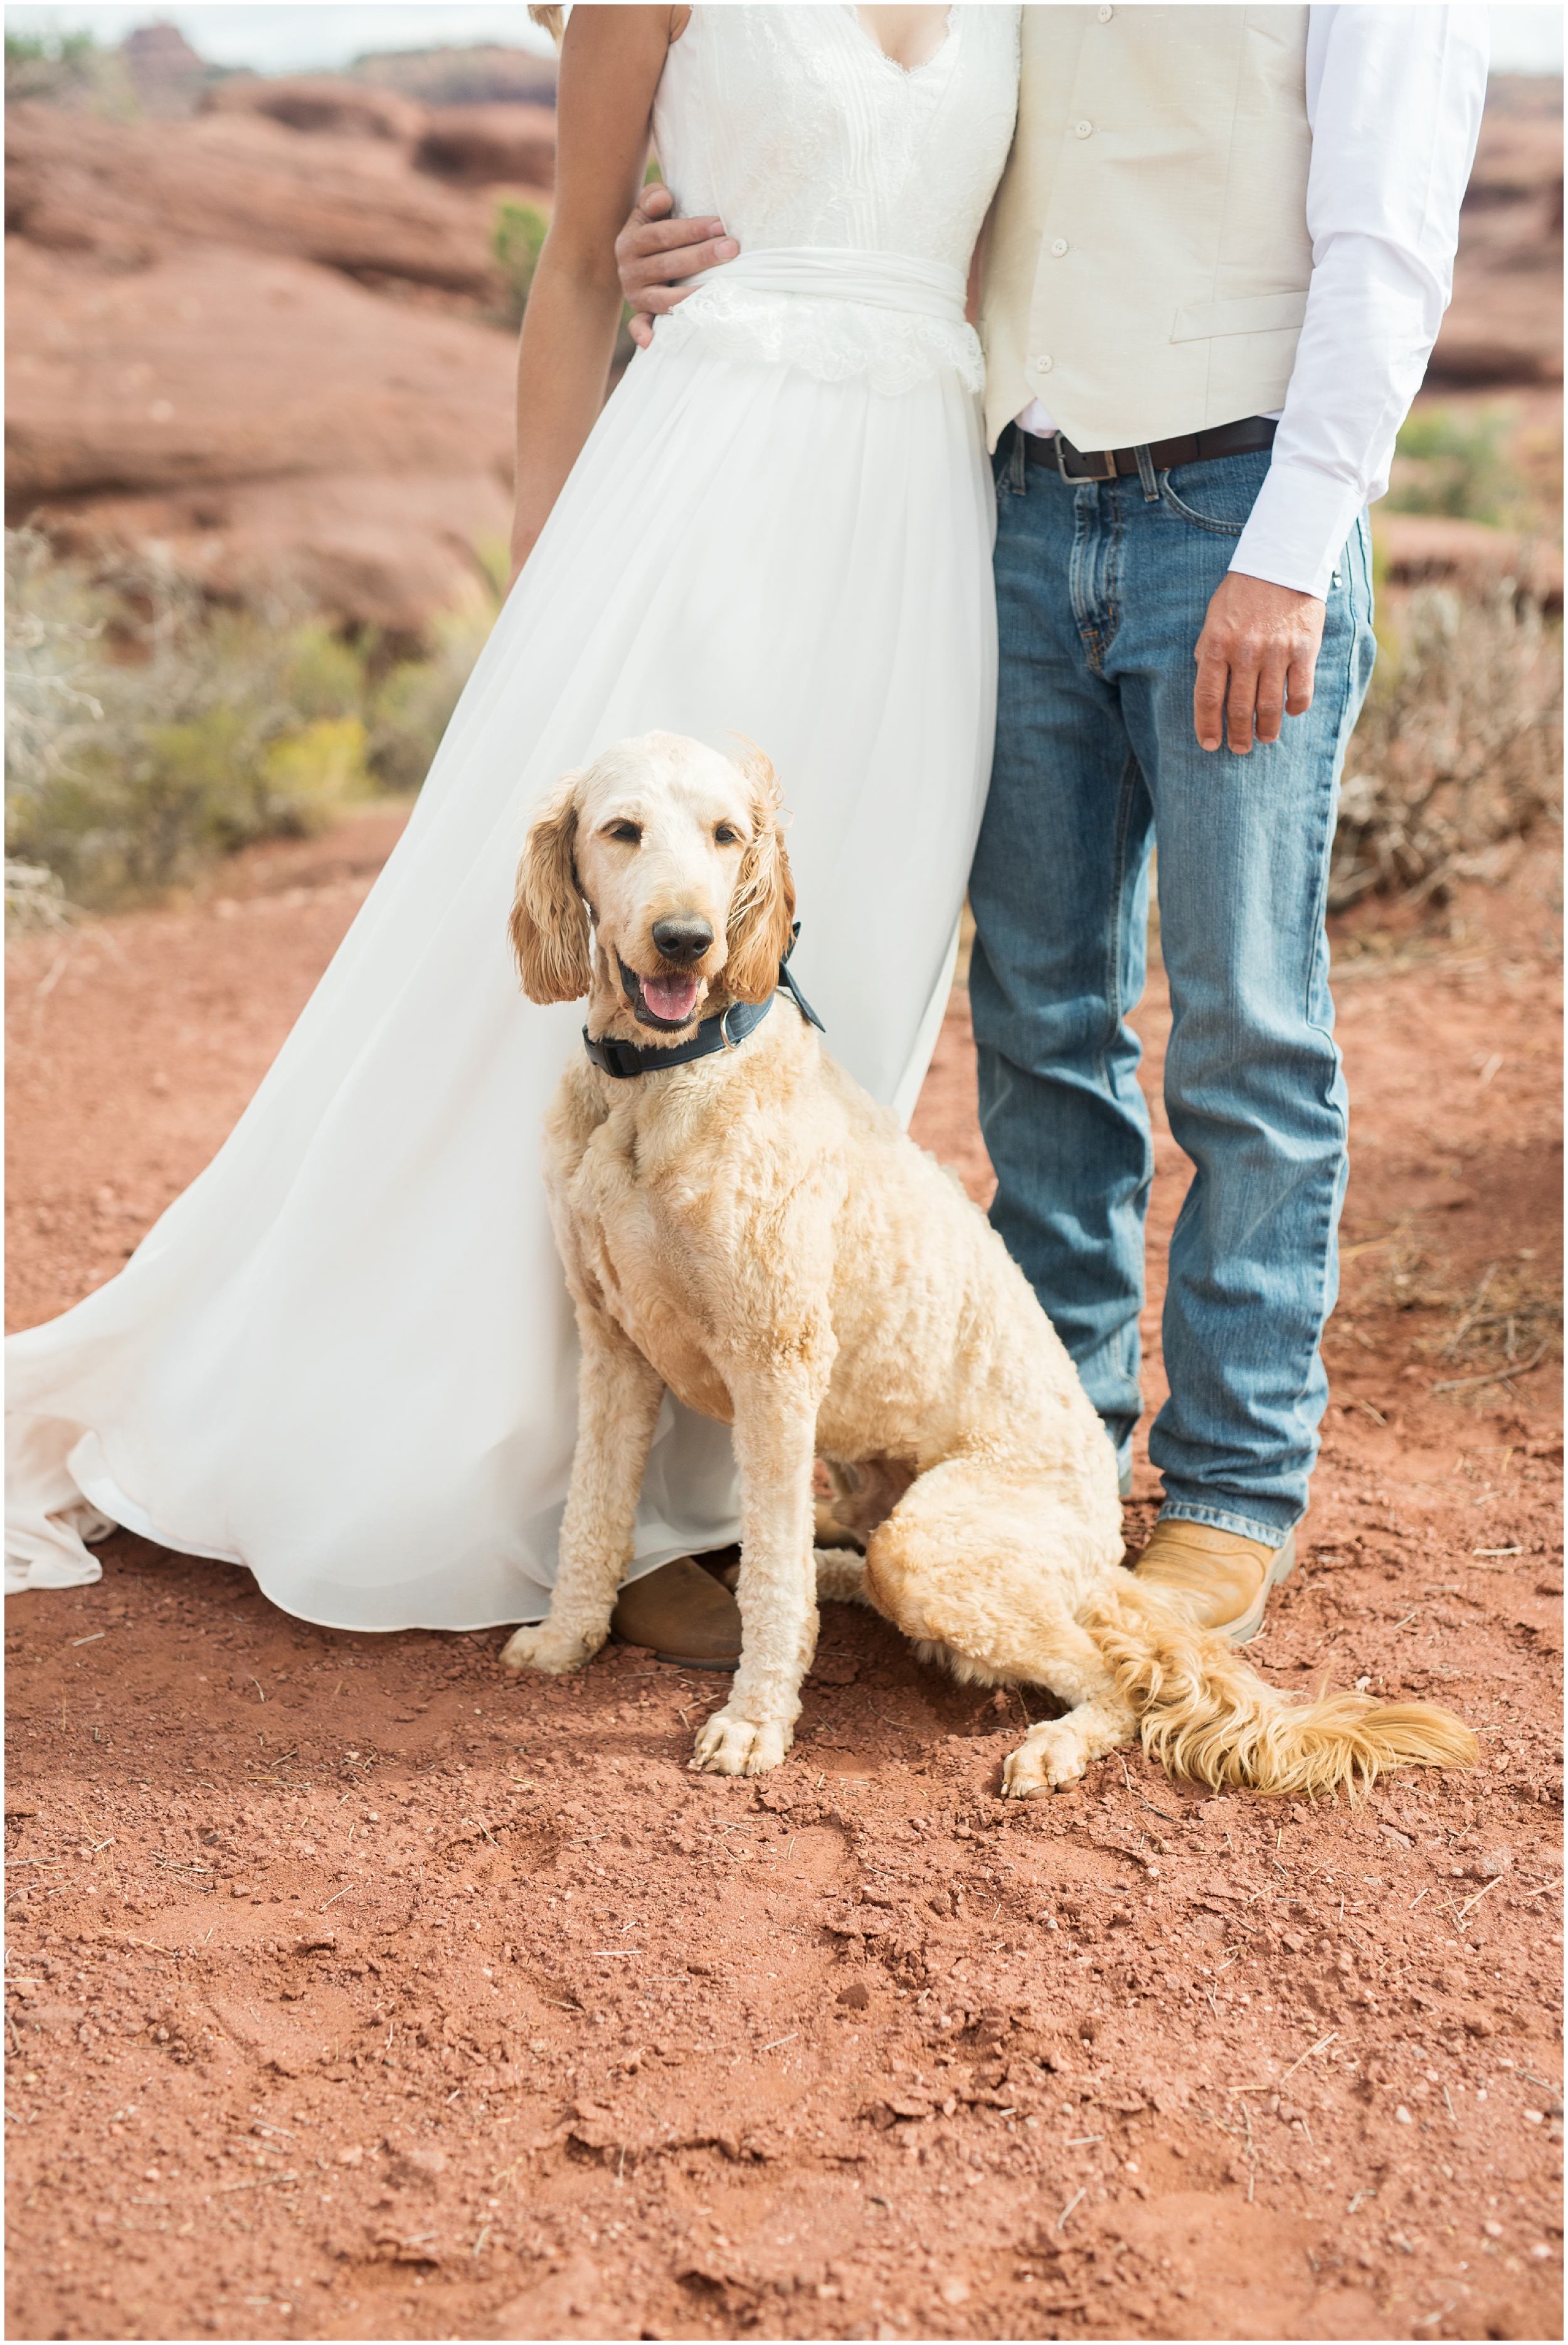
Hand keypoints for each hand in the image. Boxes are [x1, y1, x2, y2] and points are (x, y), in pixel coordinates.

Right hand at [616, 179, 738, 348]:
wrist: (638, 257)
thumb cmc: (655, 229)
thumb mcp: (649, 211)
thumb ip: (653, 199)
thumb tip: (662, 198)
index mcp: (630, 241)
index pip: (663, 235)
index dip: (692, 230)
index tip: (720, 225)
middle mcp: (629, 270)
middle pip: (668, 265)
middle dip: (702, 257)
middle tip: (731, 249)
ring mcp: (635, 295)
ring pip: (664, 298)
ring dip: (693, 295)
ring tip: (721, 289)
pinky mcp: (641, 313)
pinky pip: (641, 325)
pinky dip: (643, 333)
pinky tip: (652, 343)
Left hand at [1193, 571, 1325, 753]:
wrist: (1283, 561)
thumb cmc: (1243, 593)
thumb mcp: (1214, 618)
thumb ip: (1208, 651)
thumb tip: (1207, 686)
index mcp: (1217, 644)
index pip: (1208, 697)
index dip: (1207, 727)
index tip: (1210, 745)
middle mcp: (1245, 652)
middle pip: (1239, 708)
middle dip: (1238, 736)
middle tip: (1240, 749)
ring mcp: (1276, 652)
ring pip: (1270, 706)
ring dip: (1266, 729)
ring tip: (1265, 738)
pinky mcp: (1304, 649)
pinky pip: (1300, 691)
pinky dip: (1295, 708)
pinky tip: (1291, 712)